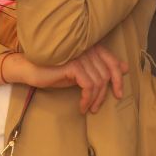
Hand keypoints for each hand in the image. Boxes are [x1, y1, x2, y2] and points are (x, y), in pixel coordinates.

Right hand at [0, 46, 128, 113]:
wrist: (31, 70)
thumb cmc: (55, 71)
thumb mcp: (81, 72)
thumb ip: (100, 69)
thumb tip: (124, 68)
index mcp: (91, 47)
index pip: (112, 62)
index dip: (118, 79)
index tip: (117, 94)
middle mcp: (87, 48)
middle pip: (107, 74)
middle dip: (104, 94)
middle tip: (96, 107)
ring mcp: (80, 55)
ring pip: (98, 81)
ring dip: (95, 99)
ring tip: (88, 108)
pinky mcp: (73, 64)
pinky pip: (88, 85)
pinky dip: (87, 99)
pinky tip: (81, 106)